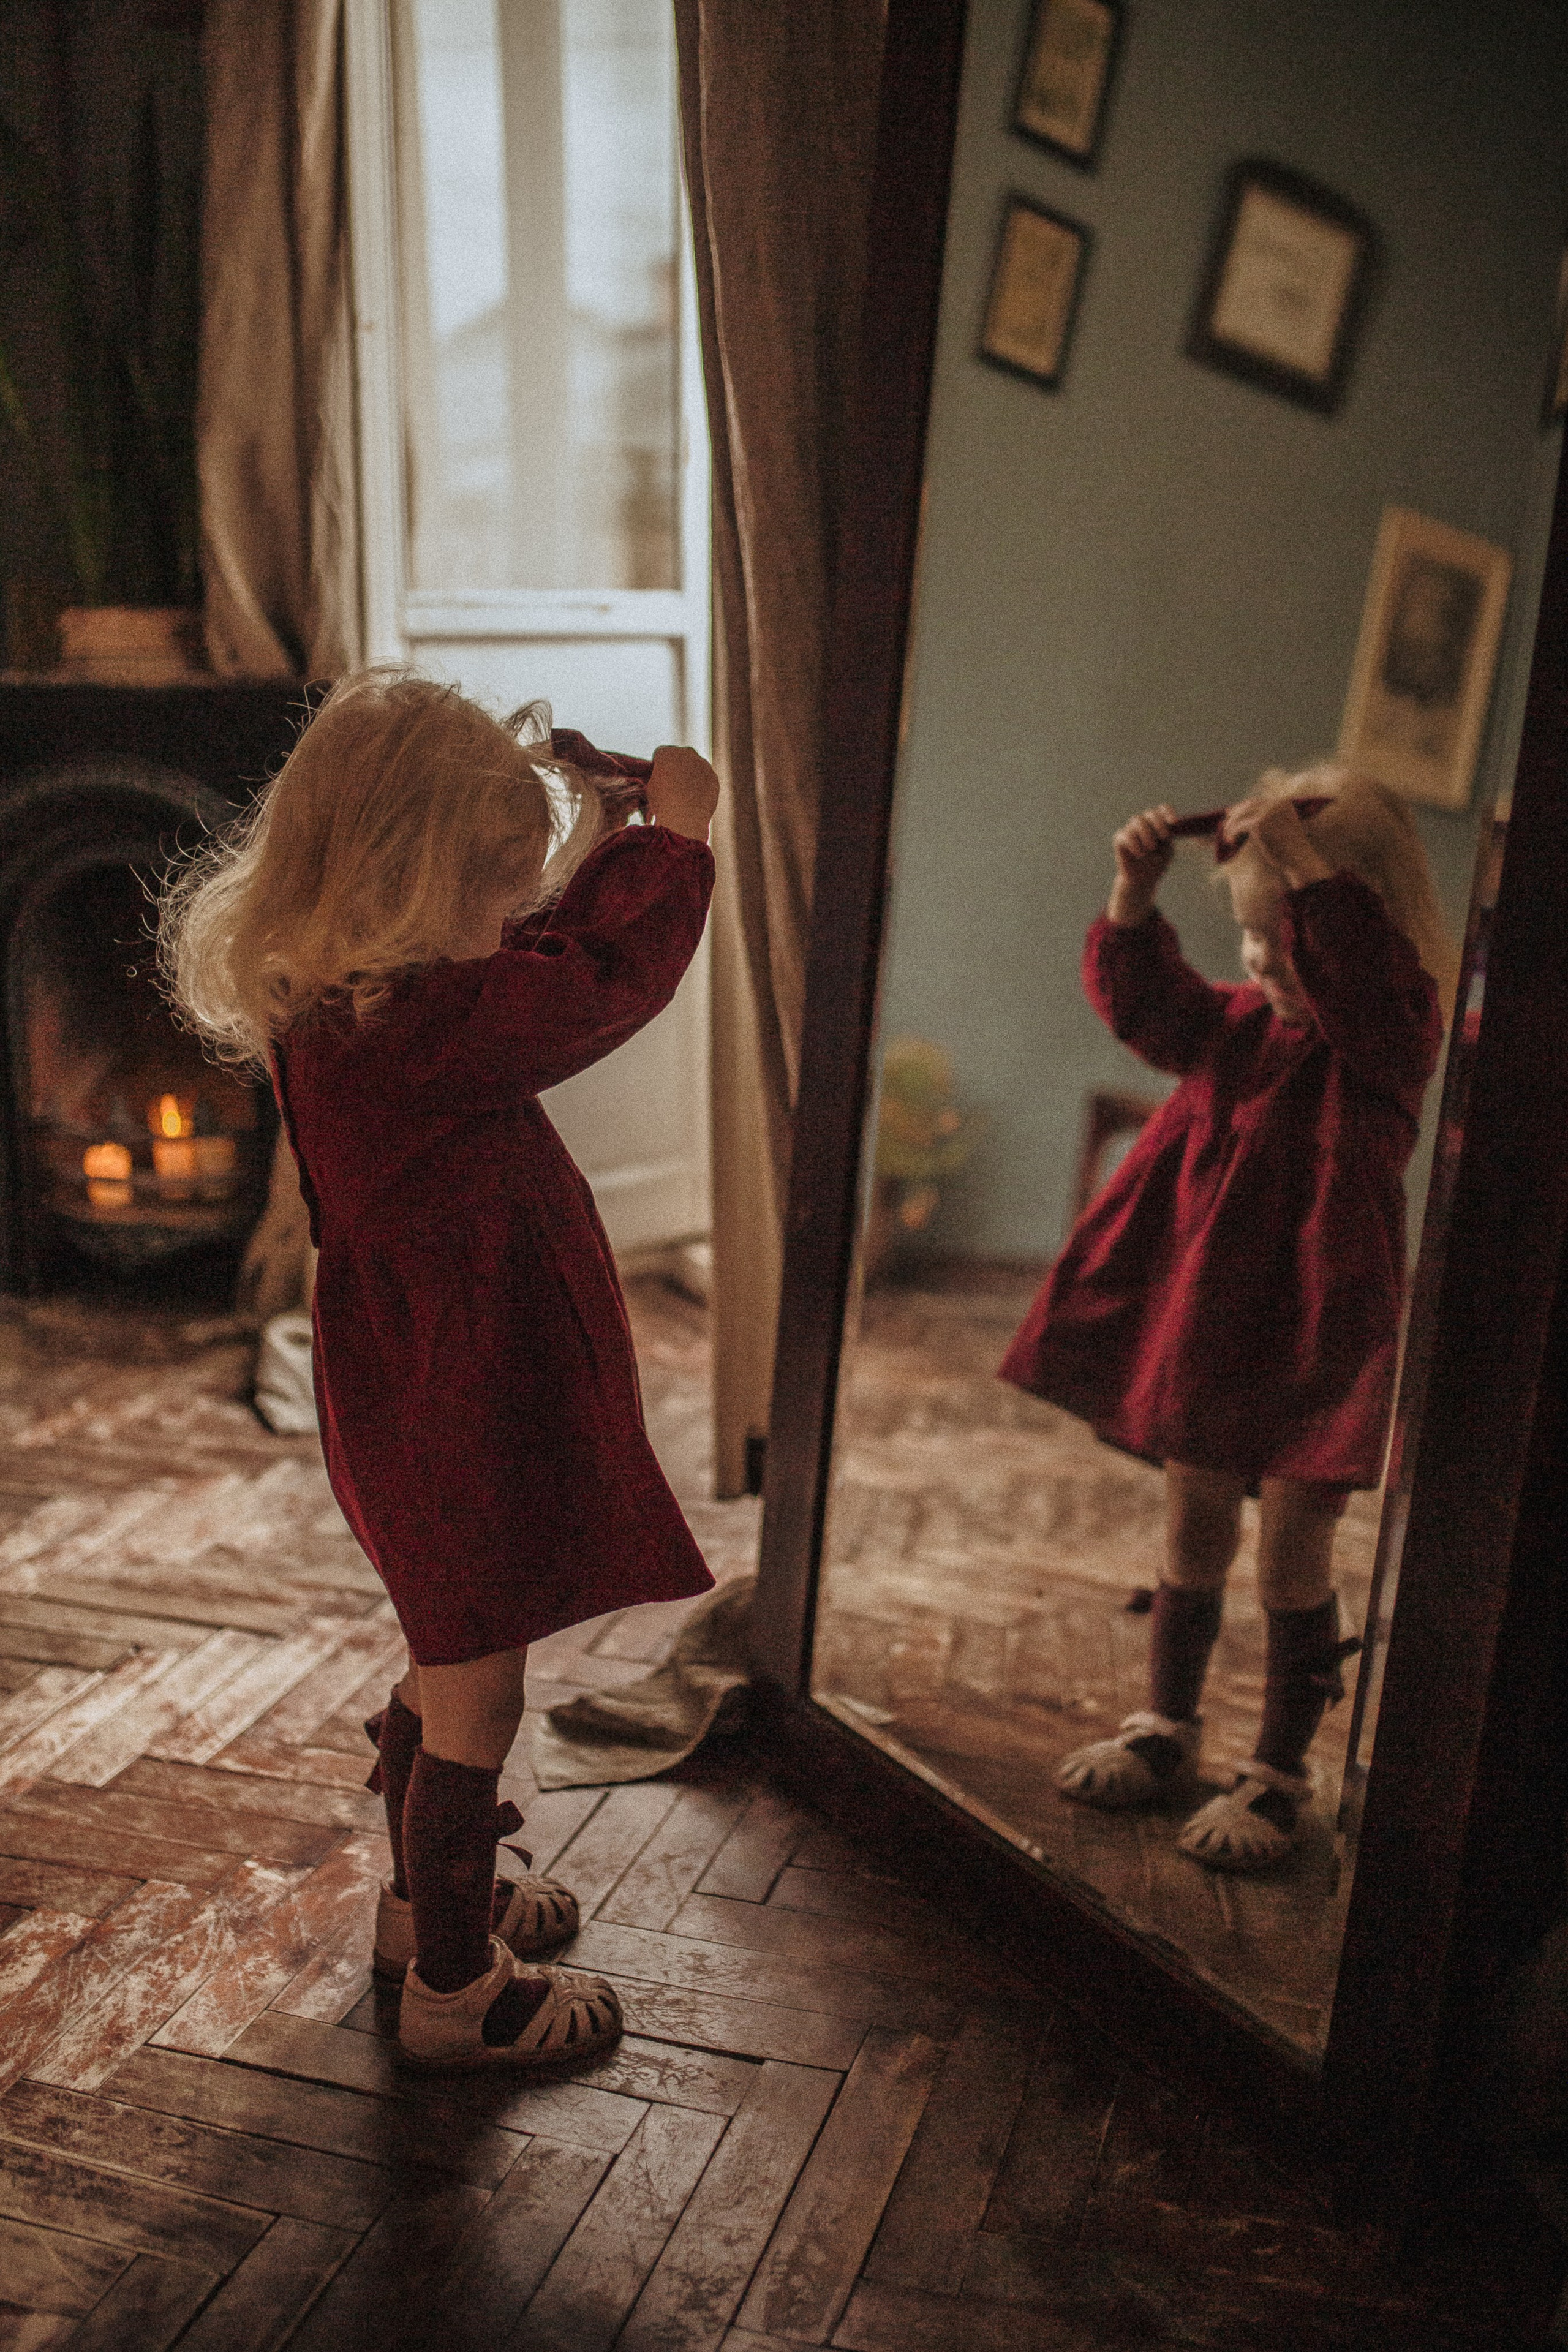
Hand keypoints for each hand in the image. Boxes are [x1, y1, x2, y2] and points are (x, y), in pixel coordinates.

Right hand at [645, 746, 719, 842]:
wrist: (684, 817)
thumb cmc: (662, 803)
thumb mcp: (651, 787)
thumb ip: (658, 777)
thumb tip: (664, 779)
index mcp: (667, 753)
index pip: (660, 753)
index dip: (658, 765)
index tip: (658, 776)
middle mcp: (686, 753)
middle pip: (680, 756)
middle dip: (676, 766)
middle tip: (673, 783)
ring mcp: (703, 764)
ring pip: (695, 766)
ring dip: (691, 775)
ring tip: (685, 794)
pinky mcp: (713, 778)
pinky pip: (706, 779)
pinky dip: (702, 786)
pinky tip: (696, 799)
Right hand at [1108, 804, 1176, 925]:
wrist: (1141, 880)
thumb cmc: (1157, 864)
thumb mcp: (1167, 851)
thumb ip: (1168, 838)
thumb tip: (1170, 826)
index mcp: (1157, 824)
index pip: (1162, 810)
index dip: (1168, 813)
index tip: (1175, 822)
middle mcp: (1143, 824)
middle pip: (1149, 814)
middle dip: (1158, 823)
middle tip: (1165, 836)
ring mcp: (1130, 830)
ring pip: (1137, 821)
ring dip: (1146, 833)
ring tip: (1151, 848)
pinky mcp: (1119, 839)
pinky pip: (1125, 834)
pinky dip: (1134, 843)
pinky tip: (1140, 854)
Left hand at [1222, 795, 1333, 889]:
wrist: (1299, 859)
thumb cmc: (1290, 849)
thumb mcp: (1281, 828)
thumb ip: (1267, 820)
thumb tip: (1244, 818)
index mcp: (1283, 802)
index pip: (1258, 801)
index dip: (1243, 807)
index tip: (1232, 812)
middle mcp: (1275, 804)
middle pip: (1248, 805)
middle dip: (1235, 813)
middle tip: (1225, 822)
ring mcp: (1267, 813)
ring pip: (1241, 815)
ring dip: (1231, 825)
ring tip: (1226, 835)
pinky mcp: (1259, 824)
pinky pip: (1239, 826)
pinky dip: (1231, 833)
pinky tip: (1229, 841)